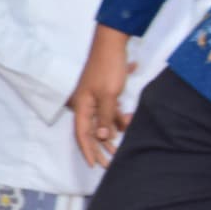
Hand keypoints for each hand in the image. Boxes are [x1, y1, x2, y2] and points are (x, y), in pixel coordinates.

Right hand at [69, 26, 135, 169]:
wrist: (112, 44)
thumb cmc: (108, 68)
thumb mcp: (108, 95)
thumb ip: (105, 117)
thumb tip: (101, 137)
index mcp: (82, 106)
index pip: (82, 134)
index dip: (87, 150)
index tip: (93, 165)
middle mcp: (86, 105)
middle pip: (91, 131)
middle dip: (100, 148)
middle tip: (109, 164)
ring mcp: (95, 99)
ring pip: (102, 122)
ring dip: (112, 133)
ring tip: (121, 149)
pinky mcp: (105, 93)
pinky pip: (110, 112)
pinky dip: (118, 118)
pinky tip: (128, 122)